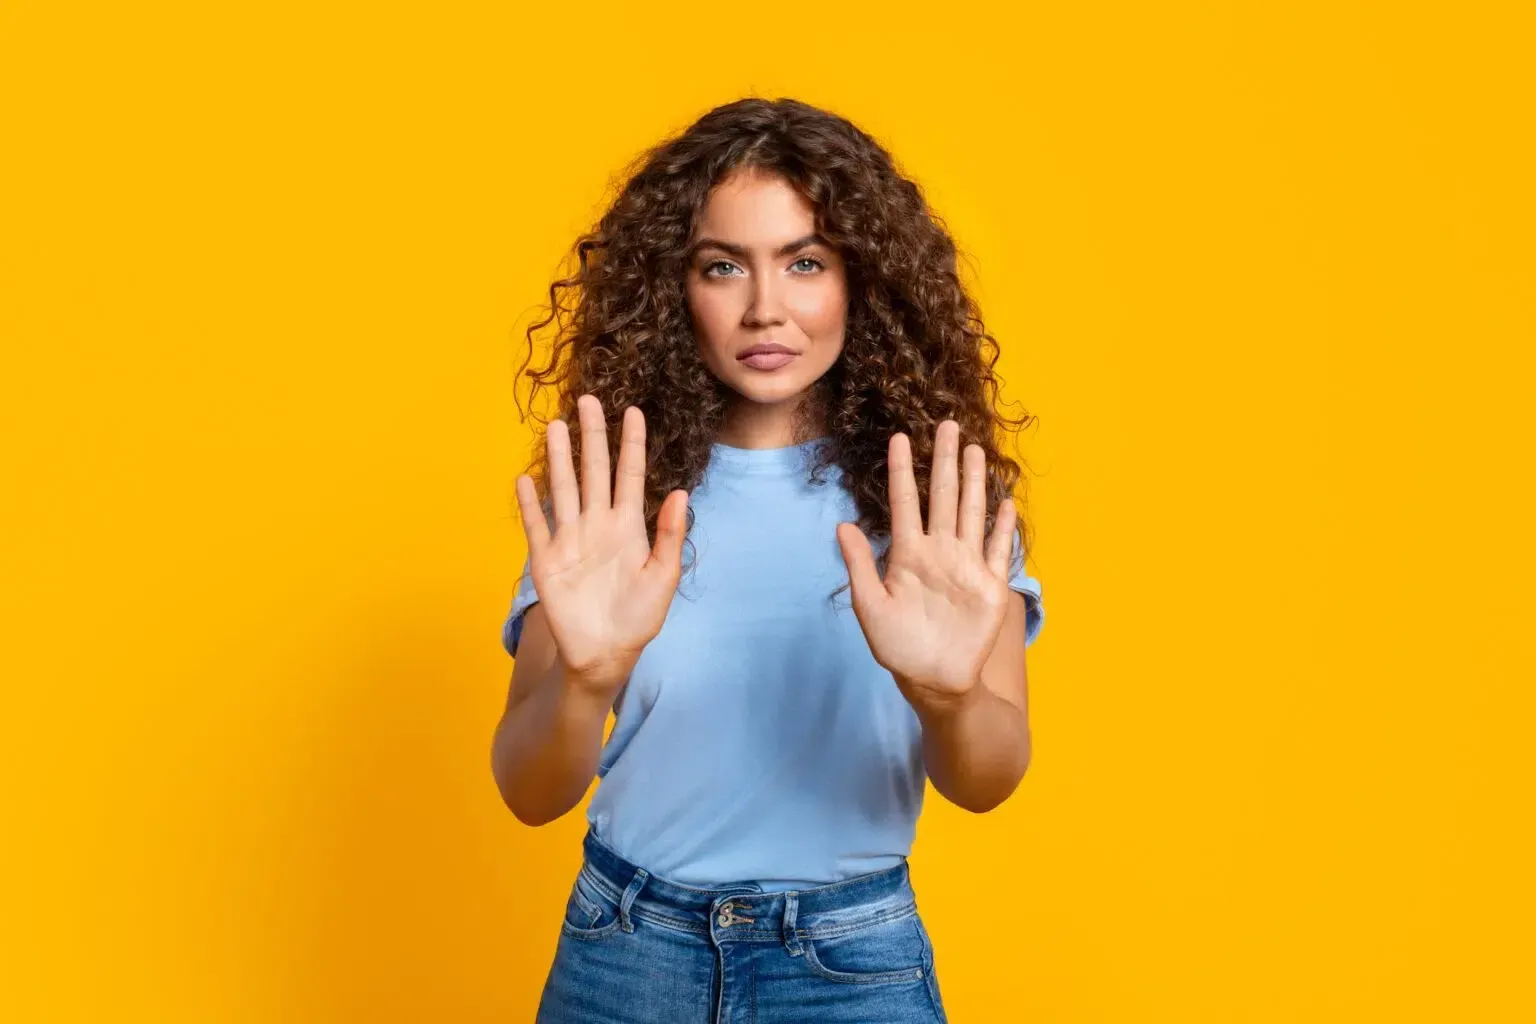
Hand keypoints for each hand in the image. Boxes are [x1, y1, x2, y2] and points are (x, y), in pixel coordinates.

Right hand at [515, 394, 689, 694]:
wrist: (606, 654)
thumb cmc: (639, 619)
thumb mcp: (663, 578)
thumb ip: (669, 535)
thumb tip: (680, 493)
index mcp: (629, 527)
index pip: (629, 475)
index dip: (631, 444)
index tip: (633, 411)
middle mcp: (598, 525)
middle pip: (593, 471)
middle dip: (591, 436)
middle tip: (588, 400)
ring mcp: (570, 540)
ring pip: (564, 489)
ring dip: (559, 459)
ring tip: (555, 425)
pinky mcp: (547, 561)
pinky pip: (536, 526)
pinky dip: (529, 503)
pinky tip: (525, 479)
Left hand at [836, 420, 1017, 712]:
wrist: (934, 679)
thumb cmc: (897, 646)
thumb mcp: (870, 606)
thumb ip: (860, 565)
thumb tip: (842, 526)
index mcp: (907, 554)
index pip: (904, 502)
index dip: (901, 470)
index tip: (899, 437)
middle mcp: (938, 551)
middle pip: (942, 496)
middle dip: (944, 461)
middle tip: (948, 424)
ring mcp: (965, 565)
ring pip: (970, 512)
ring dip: (974, 481)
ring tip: (975, 449)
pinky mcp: (988, 585)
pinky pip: (996, 549)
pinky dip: (1001, 526)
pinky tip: (1006, 502)